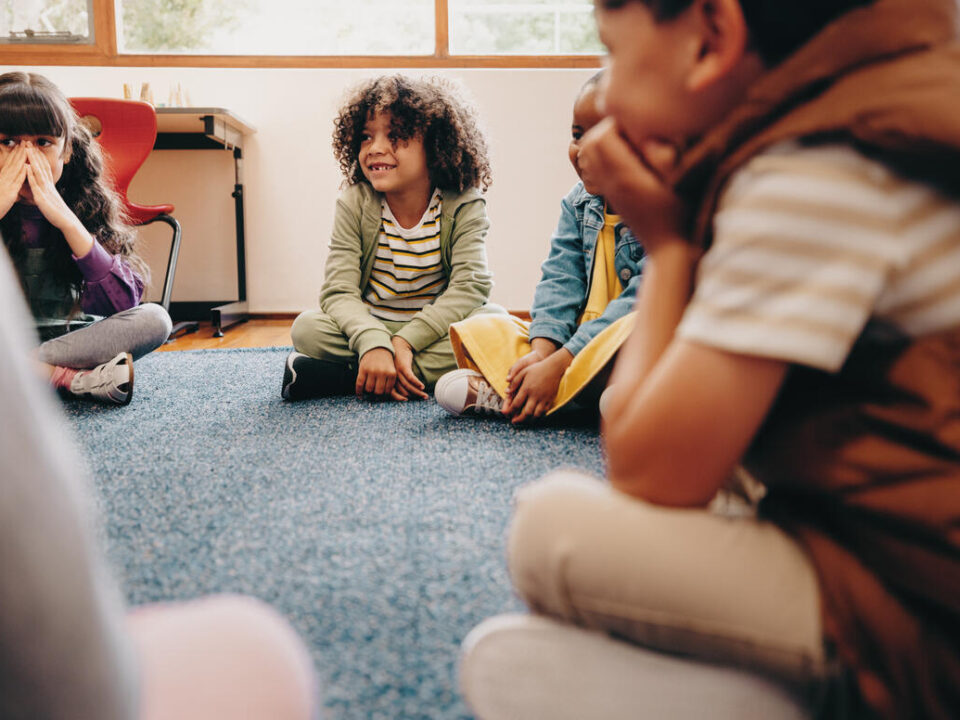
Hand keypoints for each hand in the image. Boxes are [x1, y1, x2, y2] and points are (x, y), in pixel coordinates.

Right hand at [0, 143, 26, 218]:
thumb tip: (9, 180)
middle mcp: (3, 179)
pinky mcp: (9, 192)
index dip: (15, 155)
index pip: (10, 164)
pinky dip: (21, 173)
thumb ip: (6, 185)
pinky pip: (16, 181)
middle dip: (19, 152)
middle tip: (24, 142)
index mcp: (2, 178)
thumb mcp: (1, 191)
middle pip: (12, 163)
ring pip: (15, 169)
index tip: (20, 146)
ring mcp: (6, 184)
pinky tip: (26, 166)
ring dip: (21, 158)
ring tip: (26, 149)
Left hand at [25, 144, 76, 231]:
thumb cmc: (59, 213)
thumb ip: (48, 193)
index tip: (34, 147)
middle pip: (41, 166)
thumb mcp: (53, 200)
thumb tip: (44, 190)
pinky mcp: (42, 197)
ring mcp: (45, 190)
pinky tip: (26, 166)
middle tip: (29, 142)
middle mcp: (48, 186)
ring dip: (32, 160)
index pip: (45, 169)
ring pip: (38, 172)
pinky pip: (35, 184)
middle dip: (35, 154)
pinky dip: (30, 174)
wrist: (67, 222)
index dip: (39, 157)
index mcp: (50, 186)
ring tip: (27, 149)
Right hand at [356, 347, 395, 398]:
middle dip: (376, 395)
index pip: (387, 391)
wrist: (377, 347)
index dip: (384, 395)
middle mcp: (382, 372)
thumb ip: (389, 382)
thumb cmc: (385, 362)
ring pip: (368, 389)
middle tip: (374, 394)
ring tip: (369, 390)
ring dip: (368, 392)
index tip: (381, 396)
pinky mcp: (363, 369)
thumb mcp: (392, 370)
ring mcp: (372, 370)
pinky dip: (358, 391)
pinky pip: (359, 383)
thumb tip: (384, 398)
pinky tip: (359, 395)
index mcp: (392, 374)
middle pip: (378, 392)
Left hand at [390, 336, 426, 400]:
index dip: (400, 399)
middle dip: (413, 396)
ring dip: (417, 392)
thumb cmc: (396, 360)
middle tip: (422, 399)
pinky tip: (422, 387)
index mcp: (389, 380)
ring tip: (424, 396)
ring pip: (408, 386)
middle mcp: (392, 377)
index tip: (407, 402)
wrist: (398, 346)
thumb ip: (397, 381)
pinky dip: (417, 383)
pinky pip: (411, 378)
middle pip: (403, 391)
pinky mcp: (404, 367)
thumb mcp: (394, 371)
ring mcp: (398, 372)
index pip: (393, 393)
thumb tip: (405, 393)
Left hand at [502, 349, 571, 423]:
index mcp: (526, 388)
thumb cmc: (537, 369)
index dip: (510, 411)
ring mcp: (544, 399)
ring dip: (529, 421)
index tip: (506, 414)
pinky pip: (544, 412)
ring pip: (536, 415)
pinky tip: (534, 417)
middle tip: (514, 422)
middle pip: (526, 413)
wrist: (554, 368)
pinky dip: (538, 417)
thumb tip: (506, 392)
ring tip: (523, 421)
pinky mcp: (550, 400)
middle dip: (519, 420)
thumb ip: (514, 382)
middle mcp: (535, 395)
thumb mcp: (523, 372)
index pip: (516, 404)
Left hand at [578, 117, 686, 249]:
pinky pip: (594, 168)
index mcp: (626, 177)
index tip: (641, 125)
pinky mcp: (611, 197)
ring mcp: (609, 191)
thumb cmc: (683, 214)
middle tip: (634, 131)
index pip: (602, 136)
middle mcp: (611, 183)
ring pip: (589, 155)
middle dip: (608, 129)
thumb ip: (664, 157)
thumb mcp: (681, 183)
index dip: (619, 123)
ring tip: (632, 143)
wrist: (670, 249)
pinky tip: (630, 159)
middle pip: (590, 143)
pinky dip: (605, 157)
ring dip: (605, 142)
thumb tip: (651, 136)